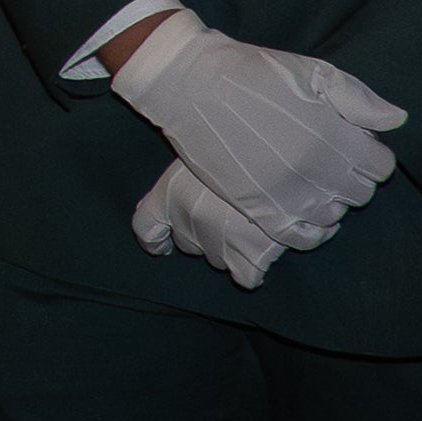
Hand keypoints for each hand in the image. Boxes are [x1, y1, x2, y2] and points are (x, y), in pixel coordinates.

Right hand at [108, 11, 404, 250]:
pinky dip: (310, 232)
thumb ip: (358, 98)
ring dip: (330, 202)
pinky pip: (301, 238)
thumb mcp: (312, 71)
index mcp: (336, 135)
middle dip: (353, 178)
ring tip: (314, 184)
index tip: (354, 144)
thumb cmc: (254, 72)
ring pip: (333, 217)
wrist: (193, 85)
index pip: (380, 166)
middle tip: (332, 162)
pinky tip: (304, 213)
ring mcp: (289, 194)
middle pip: (360, 193)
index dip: (371, 154)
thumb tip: (397, 120)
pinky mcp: (260, 210)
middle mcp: (318, 170)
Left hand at [131, 158, 282, 287]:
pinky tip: (263, 249)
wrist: (276, 157)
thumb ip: (190, 174)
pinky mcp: (250, 258)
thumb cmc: (237, 142)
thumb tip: (191, 184)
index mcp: (169, 194)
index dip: (153, 240)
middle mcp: (188, 223)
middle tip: (228, 211)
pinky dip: (254, 269)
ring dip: (230, 246)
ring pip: (217, 260)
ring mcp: (218, 244)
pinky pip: (246, 278)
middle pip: (188, 244)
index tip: (160, 246)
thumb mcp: (199, 147)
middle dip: (204, 232)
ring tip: (251, 220)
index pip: (145, 227)